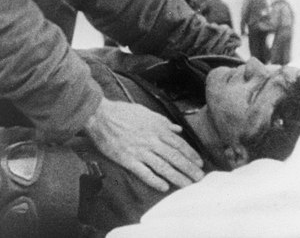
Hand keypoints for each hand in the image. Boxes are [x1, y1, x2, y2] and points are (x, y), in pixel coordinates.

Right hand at [84, 98, 203, 191]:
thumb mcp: (146, 112)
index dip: (191, 154)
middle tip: (199, 178)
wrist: (100, 115)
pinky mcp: (127, 159)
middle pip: (175, 157)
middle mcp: (151, 140)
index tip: (200, 163)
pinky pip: (144, 172)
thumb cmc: (122, 112)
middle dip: (189, 168)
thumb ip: (163, 121)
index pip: (179, 143)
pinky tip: (164, 187)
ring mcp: (140, 151)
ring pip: (163, 166)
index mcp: (157, 128)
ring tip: (187, 186)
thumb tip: (178, 129)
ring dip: (177, 177)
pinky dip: (154, 180)